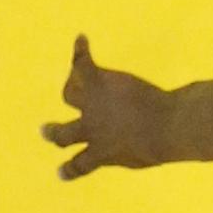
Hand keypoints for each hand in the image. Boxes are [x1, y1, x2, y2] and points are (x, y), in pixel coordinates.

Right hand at [40, 35, 175, 178]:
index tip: (61, 173)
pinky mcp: (97, 83)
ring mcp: (91, 105)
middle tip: (45, 130)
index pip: (80, 165)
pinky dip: (80, 51)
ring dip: (71, 87)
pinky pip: (82, 63)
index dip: (69, 169)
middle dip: (53, 132)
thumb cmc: (164, 144)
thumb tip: (144, 146)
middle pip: (62, 133)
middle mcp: (90, 130)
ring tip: (74, 77)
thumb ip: (132, 151)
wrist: (166, 125)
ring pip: (69, 95)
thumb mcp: (144, 155)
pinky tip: (81, 40)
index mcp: (101, 154)